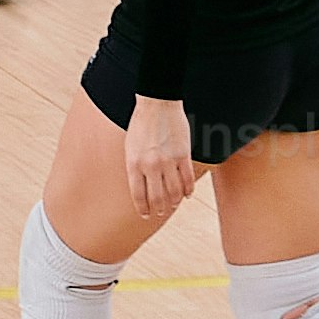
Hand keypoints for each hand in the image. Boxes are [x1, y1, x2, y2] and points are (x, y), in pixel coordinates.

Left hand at [125, 94, 199, 218]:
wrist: (157, 104)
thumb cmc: (141, 125)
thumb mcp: (130, 147)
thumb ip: (136, 168)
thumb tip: (143, 187)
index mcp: (134, 164)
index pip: (138, 195)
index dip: (143, 208)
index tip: (146, 215)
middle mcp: (150, 165)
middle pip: (157, 197)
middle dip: (159, 208)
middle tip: (161, 212)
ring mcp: (168, 161)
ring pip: (174, 191)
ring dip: (174, 201)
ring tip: (173, 204)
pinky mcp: (183, 155)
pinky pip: (187, 179)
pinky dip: (188, 190)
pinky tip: (186, 194)